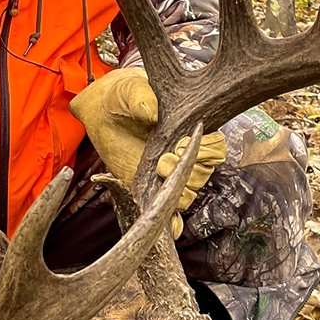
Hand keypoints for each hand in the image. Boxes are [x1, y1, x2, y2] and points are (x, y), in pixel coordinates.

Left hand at [70, 68, 226, 235]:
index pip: (216, 147)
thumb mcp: (133, 92)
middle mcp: (184, 155)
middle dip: (188, 173)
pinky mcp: (150, 190)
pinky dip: (170, 223)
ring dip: (175, 194)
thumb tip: (152, 114)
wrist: (103, 110)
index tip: (183, 143)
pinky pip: (168, 213)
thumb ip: (144, 101)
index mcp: (192, 129)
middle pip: (203, 175)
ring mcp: (168, 175)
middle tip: (162, 162)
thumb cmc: (125, 94)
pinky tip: (167, 227)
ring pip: (187, 195)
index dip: (207, 149)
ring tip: (155, 178)